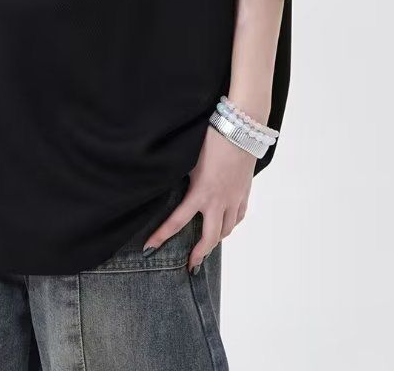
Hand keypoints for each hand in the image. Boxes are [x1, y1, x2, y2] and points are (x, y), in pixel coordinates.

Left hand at [140, 125, 257, 271]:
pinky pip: (238, 217)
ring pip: (226, 230)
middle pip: (209, 238)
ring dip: (215, 240)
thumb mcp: (189, 159)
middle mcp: (218, 201)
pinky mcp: (244, 192)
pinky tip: (225, 224)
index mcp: (200, 193)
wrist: (241, 129)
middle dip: (199, 254)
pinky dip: (230, 224)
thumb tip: (167, 185)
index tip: (149, 248)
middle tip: (191, 264)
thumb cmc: (212, 139)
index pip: (177, 222)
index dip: (161, 236)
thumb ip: (181, 177)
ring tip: (207, 245)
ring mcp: (234, 198)